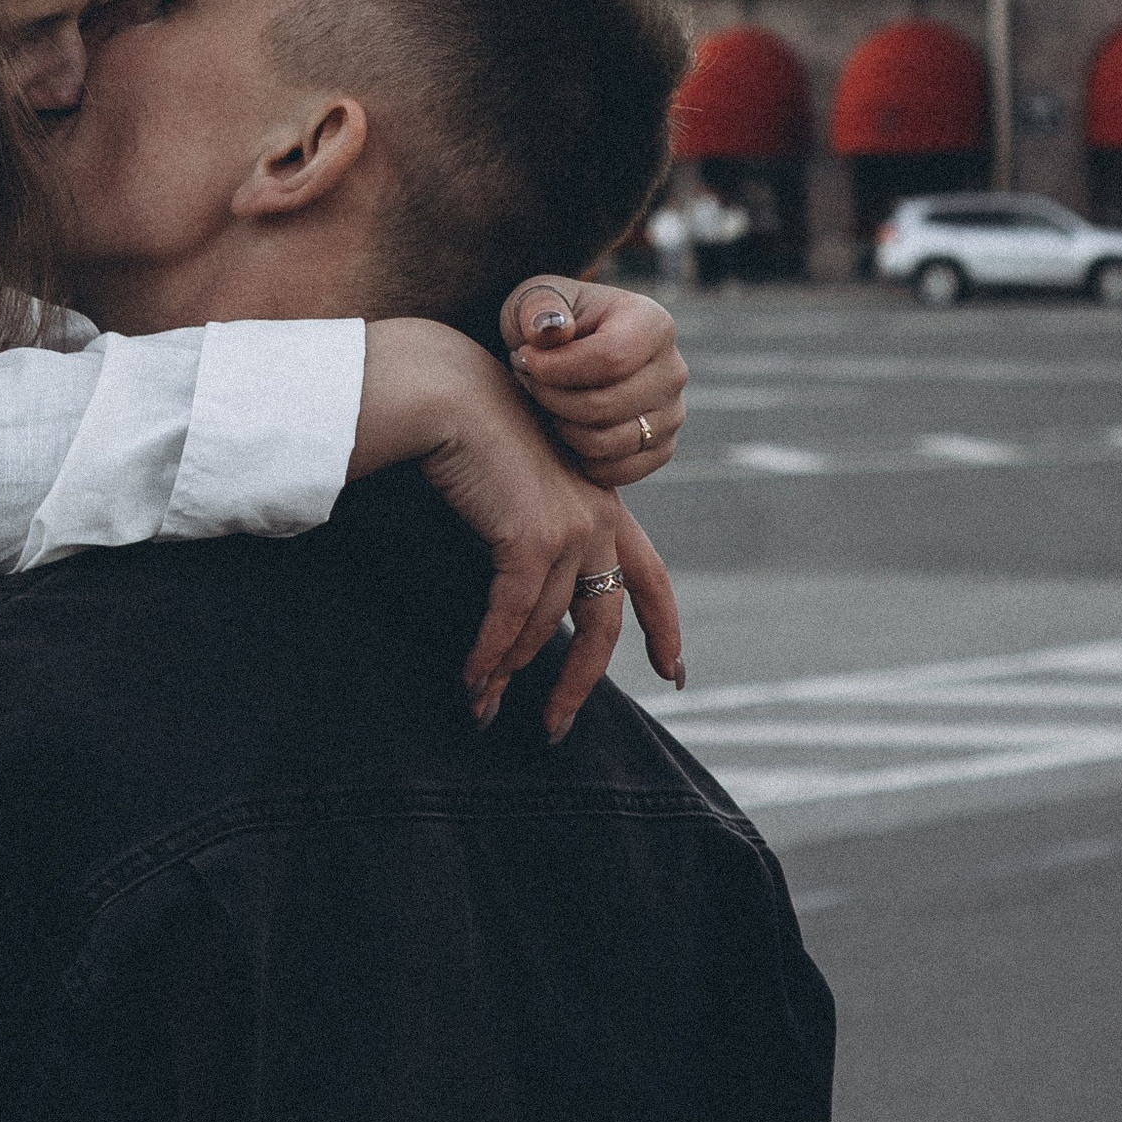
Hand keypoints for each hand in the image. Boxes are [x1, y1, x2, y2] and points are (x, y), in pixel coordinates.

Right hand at [357, 322, 684, 739]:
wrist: (447, 393)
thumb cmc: (470, 431)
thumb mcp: (518, 484)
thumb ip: (533, 528)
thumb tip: (520, 594)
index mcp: (604, 504)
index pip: (649, 577)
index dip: (663, 628)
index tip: (673, 672)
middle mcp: (600, 518)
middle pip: (603, 624)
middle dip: (579, 682)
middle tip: (557, 727)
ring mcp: (573, 528)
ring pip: (545, 628)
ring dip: (506, 674)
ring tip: (481, 708)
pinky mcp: (534, 539)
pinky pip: (512, 618)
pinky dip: (489, 655)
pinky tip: (472, 682)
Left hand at [498, 278, 686, 481]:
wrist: (563, 354)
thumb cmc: (547, 323)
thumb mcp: (532, 300)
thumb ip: (537, 308)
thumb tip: (551, 329)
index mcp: (652, 324)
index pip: (611, 358)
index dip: (558, 368)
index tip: (523, 358)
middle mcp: (673, 370)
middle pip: (605, 405)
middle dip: (551, 398)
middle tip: (526, 381)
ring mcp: (672, 413)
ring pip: (607, 443)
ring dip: (561, 427)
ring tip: (543, 400)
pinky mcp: (661, 448)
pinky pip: (616, 471)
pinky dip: (580, 458)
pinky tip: (561, 427)